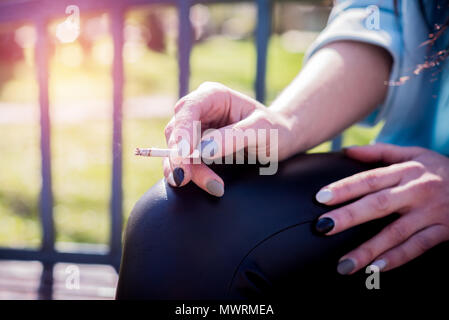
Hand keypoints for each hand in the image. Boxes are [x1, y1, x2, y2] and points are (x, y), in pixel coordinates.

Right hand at [163, 82, 291, 196]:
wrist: (281, 140)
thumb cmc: (276, 130)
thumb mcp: (262, 131)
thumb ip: (234, 137)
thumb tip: (203, 151)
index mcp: (214, 95)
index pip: (188, 109)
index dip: (181, 132)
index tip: (184, 155)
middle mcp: (200, 109)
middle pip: (177, 132)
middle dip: (181, 157)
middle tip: (188, 178)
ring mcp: (195, 128)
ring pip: (177, 150)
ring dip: (187, 170)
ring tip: (213, 186)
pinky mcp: (195, 147)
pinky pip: (184, 162)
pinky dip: (191, 175)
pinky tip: (209, 184)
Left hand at [314, 143, 448, 273]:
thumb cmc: (439, 169)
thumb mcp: (414, 154)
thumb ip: (380, 152)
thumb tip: (347, 150)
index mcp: (406, 171)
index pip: (369, 179)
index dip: (345, 188)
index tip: (320, 197)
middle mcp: (416, 191)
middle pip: (378, 204)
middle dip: (349, 216)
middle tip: (323, 227)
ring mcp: (430, 213)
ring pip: (396, 233)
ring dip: (368, 249)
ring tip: (343, 264)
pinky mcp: (443, 232)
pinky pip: (417, 248)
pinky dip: (396, 259)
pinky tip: (375, 269)